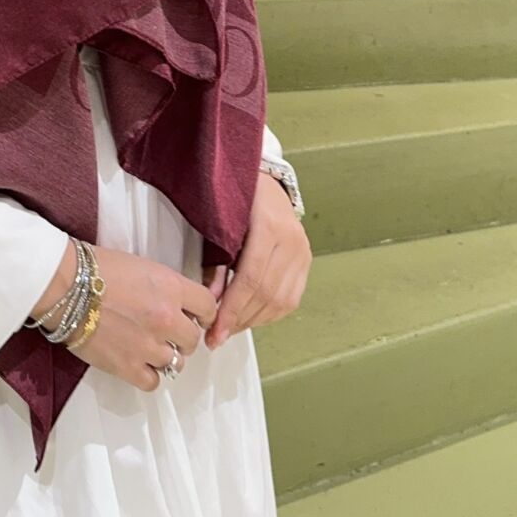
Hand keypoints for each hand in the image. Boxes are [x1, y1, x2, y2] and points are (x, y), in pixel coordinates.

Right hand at [63, 244, 220, 390]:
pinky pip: (153, 381)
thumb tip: (179, 306)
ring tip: (147, 346)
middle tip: (166, 332)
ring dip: (165, 355)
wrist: (65, 285)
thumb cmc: (97, 268)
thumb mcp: (143, 267)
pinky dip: (147, 374)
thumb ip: (167, 288)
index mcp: (171, 288)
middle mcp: (166, 318)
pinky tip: (136, 362)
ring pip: (176, 363)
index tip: (195, 317)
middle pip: (193, 339)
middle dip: (182, 336)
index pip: (208, 307)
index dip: (202, 313)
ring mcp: (148, 345)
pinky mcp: (128, 367)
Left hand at [203, 172, 311, 346]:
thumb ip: (216, 262)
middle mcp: (291, 240)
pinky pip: (291, 299)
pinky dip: (269, 314)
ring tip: (229, 329)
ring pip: (280, 301)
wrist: (264, 180)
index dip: (231, 310)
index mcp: (268, 225)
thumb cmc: (237, 197)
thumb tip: (211, 301)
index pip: (250, 279)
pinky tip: (250, 318)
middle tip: (216, 336)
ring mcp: (302, 250)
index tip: (214, 331)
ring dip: (253, 321)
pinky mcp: (305, 260)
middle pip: (266, 294)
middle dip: (239, 321)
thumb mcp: (220, 223)